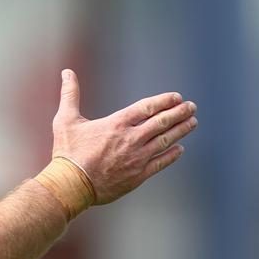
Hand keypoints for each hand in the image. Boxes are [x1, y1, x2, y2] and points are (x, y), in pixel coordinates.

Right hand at [51, 70, 196, 204]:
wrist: (72, 185)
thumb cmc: (67, 152)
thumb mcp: (65, 119)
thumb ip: (70, 94)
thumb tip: (66, 72)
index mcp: (116, 124)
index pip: (147, 108)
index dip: (164, 101)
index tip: (177, 97)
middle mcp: (131, 139)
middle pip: (162, 123)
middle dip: (179, 113)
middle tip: (191, 107)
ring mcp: (137, 158)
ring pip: (166, 141)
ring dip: (181, 130)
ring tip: (193, 122)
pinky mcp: (138, 176)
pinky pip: (161, 163)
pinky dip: (172, 155)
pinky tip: (180, 149)